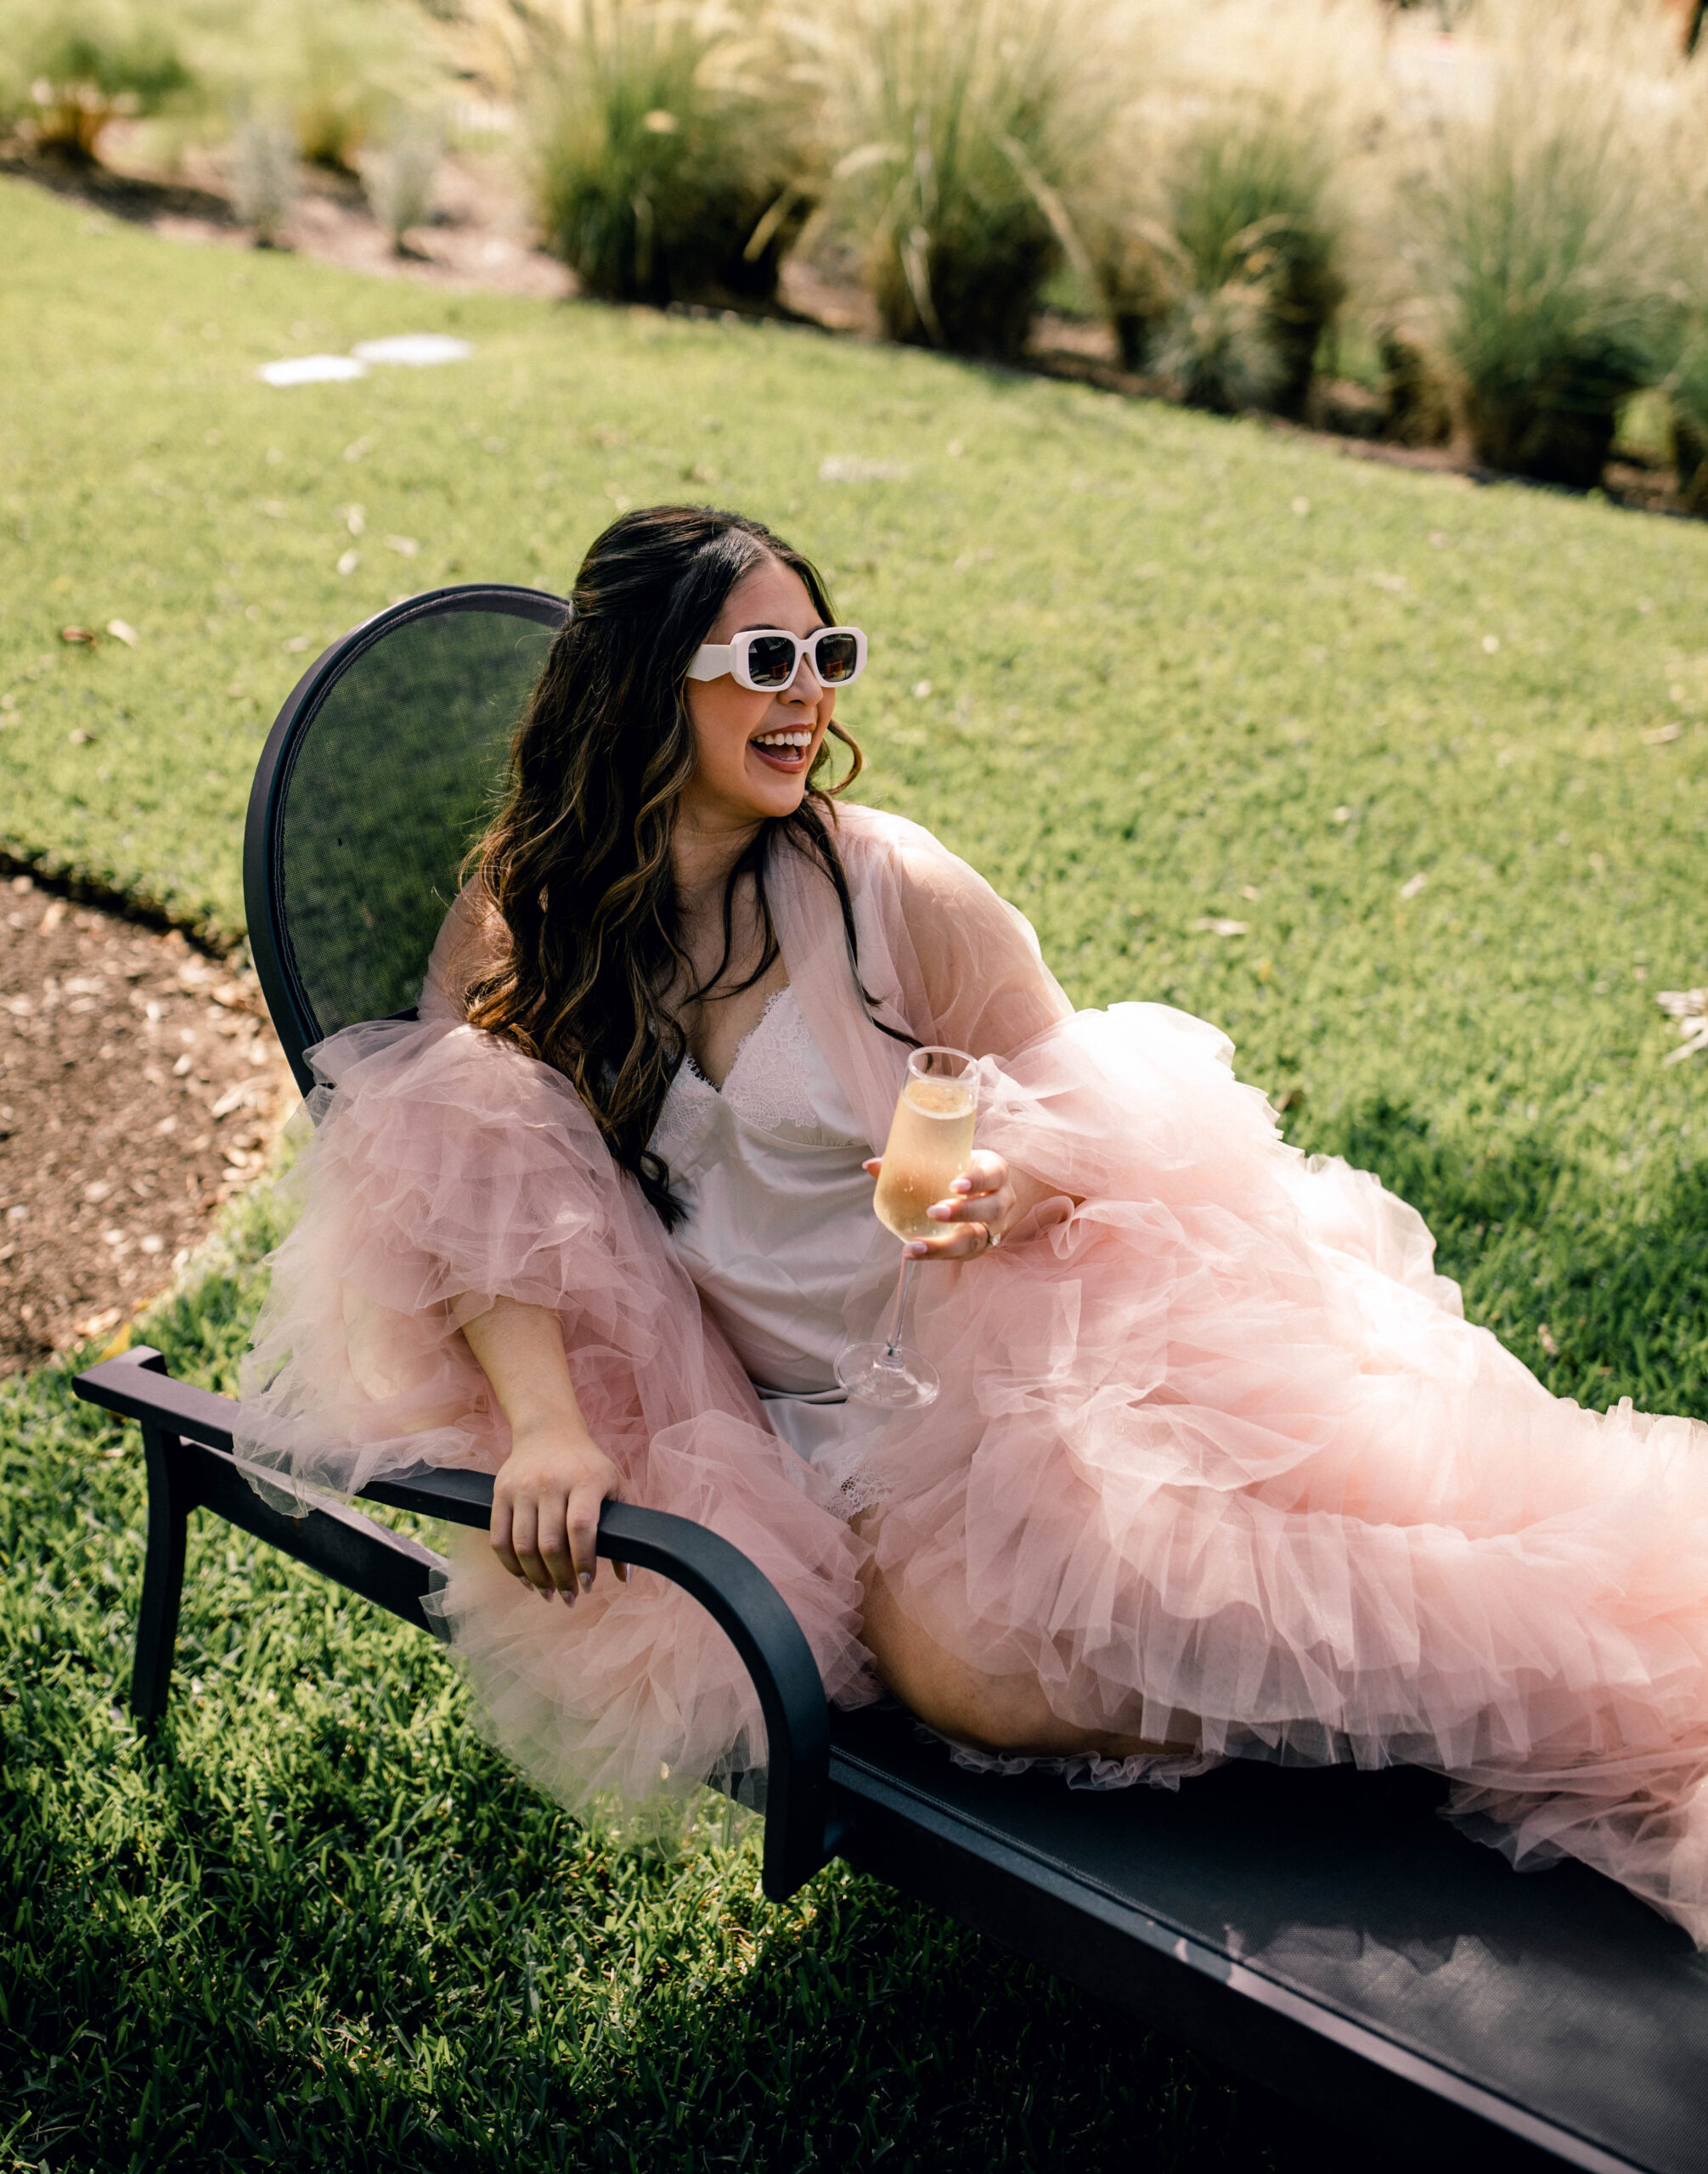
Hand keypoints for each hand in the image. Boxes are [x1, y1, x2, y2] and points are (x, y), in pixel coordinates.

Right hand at [490, 1421, 625, 1600]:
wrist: (549, 1431)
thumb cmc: (589, 1466)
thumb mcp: (615, 1486)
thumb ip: (626, 1528)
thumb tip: (626, 1579)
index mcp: (585, 1479)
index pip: (581, 1527)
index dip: (584, 1560)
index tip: (588, 1584)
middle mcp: (551, 1482)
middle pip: (550, 1542)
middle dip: (560, 1578)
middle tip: (569, 1597)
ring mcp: (522, 1487)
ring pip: (523, 1545)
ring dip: (535, 1578)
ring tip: (548, 1593)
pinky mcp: (500, 1492)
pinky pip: (499, 1538)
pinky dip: (510, 1565)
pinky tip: (525, 1578)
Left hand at [861, 1148, 1020, 1260]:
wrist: (995, 1193)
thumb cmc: (967, 1171)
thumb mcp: (952, 1160)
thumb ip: (916, 1163)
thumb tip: (870, 1165)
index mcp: (996, 1174)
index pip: (992, 1176)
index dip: (977, 1180)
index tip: (956, 1185)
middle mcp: (1001, 1202)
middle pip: (989, 1210)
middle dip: (962, 1213)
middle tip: (933, 1212)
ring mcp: (994, 1228)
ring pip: (975, 1240)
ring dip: (945, 1245)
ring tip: (915, 1246)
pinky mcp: (981, 1247)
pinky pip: (962, 1254)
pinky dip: (937, 1254)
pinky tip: (914, 1253)